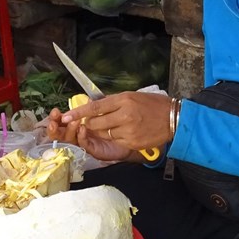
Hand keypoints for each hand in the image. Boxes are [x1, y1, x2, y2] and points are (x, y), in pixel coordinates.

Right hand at [44, 108, 133, 162]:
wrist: (131, 135)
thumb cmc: (116, 123)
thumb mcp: (104, 111)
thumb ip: (94, 107)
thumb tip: (87, 100)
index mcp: (76, 124)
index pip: (62, 122)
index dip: (56, 118)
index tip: (55, 112)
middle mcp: (77, 134)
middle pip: (60, 133)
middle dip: (55, 127)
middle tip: (55, 120)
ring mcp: (84, 143)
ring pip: (70, 139)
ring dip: (69, 129)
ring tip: (73, 121)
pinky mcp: (93, 150)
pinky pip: (83, 144)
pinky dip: (81, 136)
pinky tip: (82, 129)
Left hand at [54, 92, 171, 160]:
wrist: (174, 118)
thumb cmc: (154, 105)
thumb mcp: (132, 96)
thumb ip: (113, 102)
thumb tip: (94, 105)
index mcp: (123, 100)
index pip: (95, 107)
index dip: (78, 112)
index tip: (65, 116)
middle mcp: (124, 115)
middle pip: (95, 123)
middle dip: (90, 124)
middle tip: (90, 122)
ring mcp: (128, 130)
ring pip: (104, 134)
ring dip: (103, 131)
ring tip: (115, 125)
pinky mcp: (132, 142)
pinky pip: (116, 141)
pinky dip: (116, 138)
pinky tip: (126, 132)